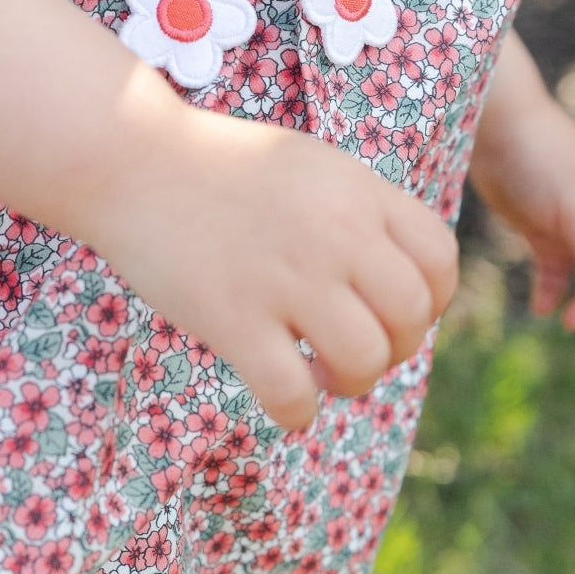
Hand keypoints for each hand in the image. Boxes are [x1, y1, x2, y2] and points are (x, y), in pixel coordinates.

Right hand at [86, 97, 459, 430]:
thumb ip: (361, 212)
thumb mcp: (311, 165)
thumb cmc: (221, 167)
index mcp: (358, 191)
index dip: (432, 299)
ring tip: (322, 373)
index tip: (396, 311)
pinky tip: (284, 400)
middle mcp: (335, 232)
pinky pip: (294, 395)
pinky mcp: (234, 319)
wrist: (132, 160)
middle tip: (355, 347)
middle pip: (412, 318)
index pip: (441, 259)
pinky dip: (298, 414)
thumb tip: (404, 282)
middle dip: (396, 348)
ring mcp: (286, 277)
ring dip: (351, 382)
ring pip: (365, 362)